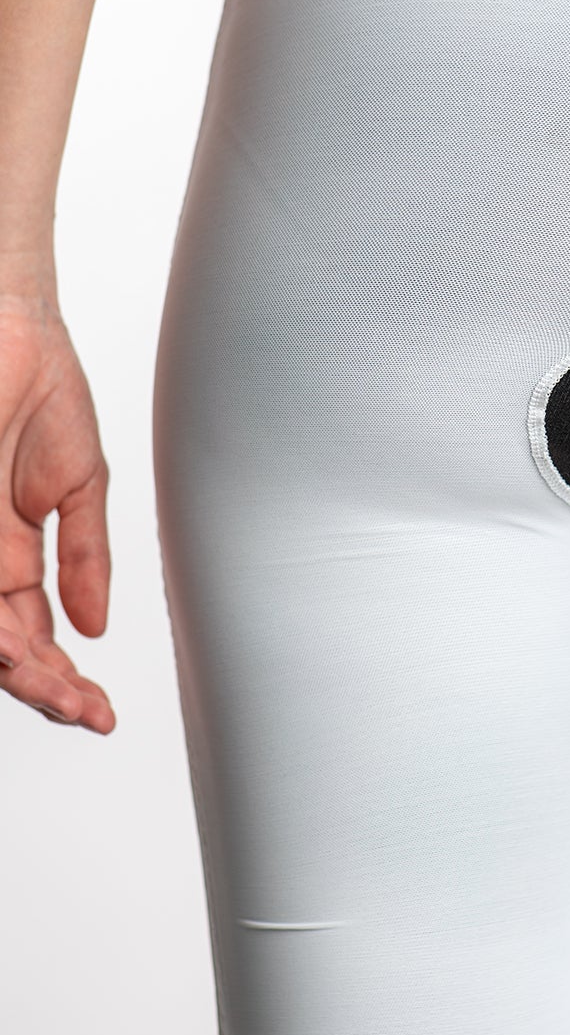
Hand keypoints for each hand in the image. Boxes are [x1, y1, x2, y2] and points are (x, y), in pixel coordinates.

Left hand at [0, 283, 114, 729]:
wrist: (12, 329)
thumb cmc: (39, 388)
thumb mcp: (81, 483)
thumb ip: (86, 557)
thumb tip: (95, 624)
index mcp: (11, 554)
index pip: (32, 635)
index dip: (63, 676)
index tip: (96, 705)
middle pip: (5, 642)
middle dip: (44, 682)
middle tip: (80, 705)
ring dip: (16, 659)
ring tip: (50, 680)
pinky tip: (11, 640)